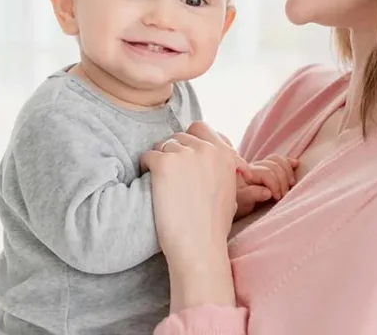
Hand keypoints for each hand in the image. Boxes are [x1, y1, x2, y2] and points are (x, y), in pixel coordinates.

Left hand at [140, 121, 241, 265]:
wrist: (199, 248)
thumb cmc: (212, 225)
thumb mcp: (230, 190)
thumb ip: (223, 167)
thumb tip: (209, 152)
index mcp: (225, 153)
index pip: (200, 128)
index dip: (189, 141)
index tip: (183, 159)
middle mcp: (207, 149)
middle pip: (178, 136)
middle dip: (173, 153)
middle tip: (171, 178)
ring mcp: (185, 154)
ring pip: (162, 145)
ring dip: (159, 161)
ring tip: (163, 187)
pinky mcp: (163, 163)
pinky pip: (148, 156)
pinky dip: (146, 169)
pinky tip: (152, 187)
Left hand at [234, 155, 299, 218]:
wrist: (234, 202)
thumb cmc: (238, 203)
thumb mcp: (243, 201)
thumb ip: (253, 195)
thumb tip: (268, 192)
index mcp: (247, 173)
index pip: (267, 173)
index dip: (275, 184)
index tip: (277, 198)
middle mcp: (254, 167)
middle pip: (274, 166)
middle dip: (283, 180)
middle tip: (283, 195)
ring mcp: (261, 166)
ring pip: (278, 161)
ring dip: (287, 172)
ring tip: (290, 185)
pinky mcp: (267, 169)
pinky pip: (278, 161)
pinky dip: (288, 162)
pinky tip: (296, 164)